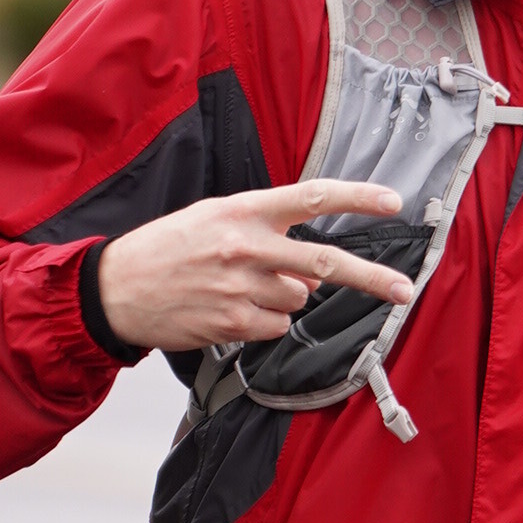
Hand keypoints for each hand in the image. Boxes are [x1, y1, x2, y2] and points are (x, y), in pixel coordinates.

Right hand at [94, 178, 408, 354]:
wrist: (117, 288)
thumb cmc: (169, 248)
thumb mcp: (215, 221)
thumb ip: (268, 236)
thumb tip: (314, 272)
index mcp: (243, 210)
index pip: (311, 196)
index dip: (356, 198)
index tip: (392, 202)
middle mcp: (245, 246)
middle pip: (325, 262)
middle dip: (372, 278)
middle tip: (404, 290)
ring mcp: (240, 286)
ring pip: (299, 298)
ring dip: (285, 298)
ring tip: (242, 288)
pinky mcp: (233, 322)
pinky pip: (277, 326)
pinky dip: (266, 322)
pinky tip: (232, 309)